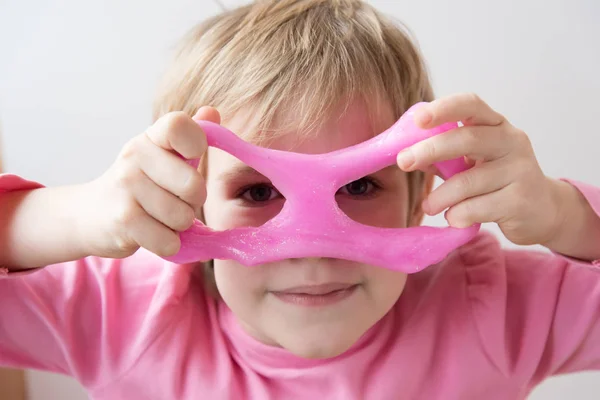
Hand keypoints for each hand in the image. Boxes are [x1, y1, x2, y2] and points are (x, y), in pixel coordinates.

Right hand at [81, 107, 219, 257]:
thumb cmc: (140, 185)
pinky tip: (151, 233)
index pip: (179, 125)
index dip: (197, 142)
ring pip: (182, 218)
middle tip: (177, 201)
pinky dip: (167, 244)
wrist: (90, 215)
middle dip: (194, 202)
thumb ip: (189, 137)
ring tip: (160, 217)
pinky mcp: (123, 219)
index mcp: (150, 137)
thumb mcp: (162, 157)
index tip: (193, 157)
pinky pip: (168, 241)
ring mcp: (126, 186)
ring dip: (178, 226)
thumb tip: (212, 112)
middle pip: (193, 185)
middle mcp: (135, 156)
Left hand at [396, 93, 561, 246]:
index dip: (444, 108)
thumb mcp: (471, 162)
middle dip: (431, 150)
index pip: (471, 105)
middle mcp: (511, 142)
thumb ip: (443, 156)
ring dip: (440, 196)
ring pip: (468, 181)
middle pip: (468, 139)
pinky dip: (457, 215)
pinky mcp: (521, 201)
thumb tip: (405, 154)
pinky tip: (454, 218)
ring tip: (428, 206)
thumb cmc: (496, 181)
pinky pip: (477, 208)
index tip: (419, 119)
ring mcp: (520, 171)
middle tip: (403, 162)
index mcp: (496, 125)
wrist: (542, 211)